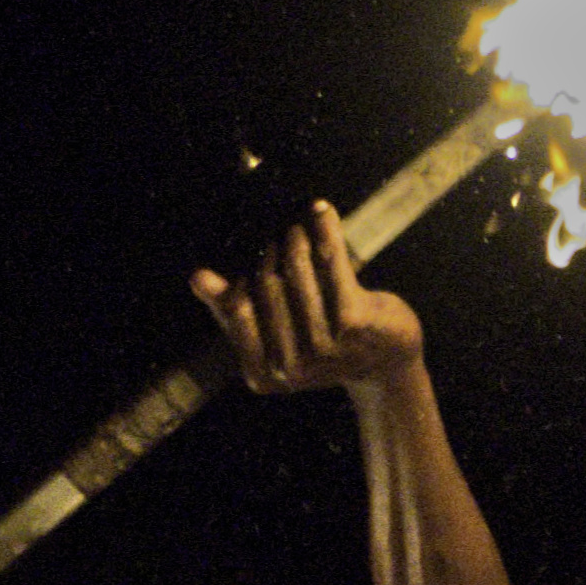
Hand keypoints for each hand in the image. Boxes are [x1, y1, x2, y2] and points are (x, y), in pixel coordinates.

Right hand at [191, 203, 423, 397]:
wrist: (386, 362)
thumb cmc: (323, 342)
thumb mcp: (276, 334)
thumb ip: (235, 311)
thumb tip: (199, 278)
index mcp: (264, 373)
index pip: (237, 309)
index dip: (241, 274)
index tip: (246, 249)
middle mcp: (293, 367)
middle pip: (268, 287)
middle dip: (269, 253)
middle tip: (275, 230)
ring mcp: (327, 347)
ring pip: (298, 273)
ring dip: (296, 240)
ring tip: (297, 225)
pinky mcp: (355, 321)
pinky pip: (332, 262)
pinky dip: (325, 231)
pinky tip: (321, 210)